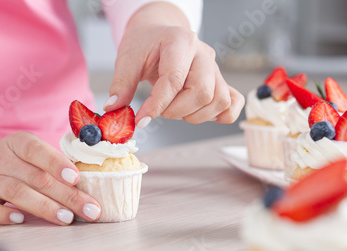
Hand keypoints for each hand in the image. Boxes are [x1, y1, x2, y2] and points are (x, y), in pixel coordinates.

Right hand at [0, 132, 100, 224]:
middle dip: (66, 195)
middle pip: (35, 177)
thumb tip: (86, 185)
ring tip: (66, 218)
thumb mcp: (24, 151)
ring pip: (15, 192)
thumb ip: (49, 163)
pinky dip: (3, 215)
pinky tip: (20, 220)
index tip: (77, 179)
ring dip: (43, 206)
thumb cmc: (7, 161)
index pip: (37, 150)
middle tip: (89, 210)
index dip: (57, 164)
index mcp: (16, 144)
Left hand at [104, 3, 244, 127]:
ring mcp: (215, 68)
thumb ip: (121, 84)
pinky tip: (198, 113)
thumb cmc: (145, 44)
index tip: (141, 120)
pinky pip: (232, 103)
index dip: (156, 105)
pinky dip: (220, 115)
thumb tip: (113, 109)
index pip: (174, 80)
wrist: (158, 33)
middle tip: (159, 110)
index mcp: (180, 42)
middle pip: (202, 92)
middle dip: (176, 111)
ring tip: (174, 109)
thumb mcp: (127, 58)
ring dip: (194, 115)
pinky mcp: (220, 81)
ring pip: (218, 100)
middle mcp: (203, 54)